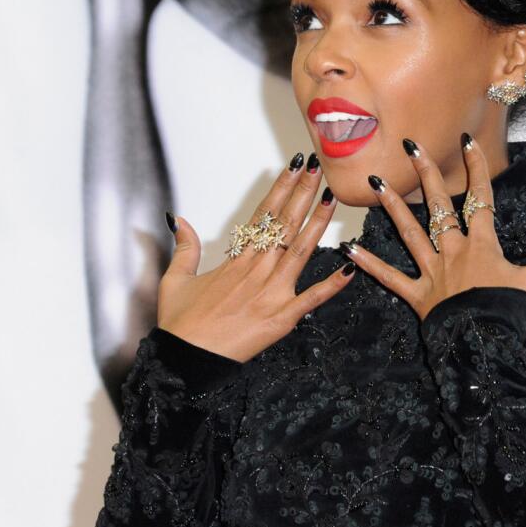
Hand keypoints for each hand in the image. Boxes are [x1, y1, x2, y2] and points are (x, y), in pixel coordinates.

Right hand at [158, 154, 357, 362]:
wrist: (184, 359)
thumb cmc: (181, 324)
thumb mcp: (175, 279)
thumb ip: (184, 247)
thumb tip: (179, 221)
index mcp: (234, 261)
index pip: (262, 215)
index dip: (280, 189)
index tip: (292, 168)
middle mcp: (255, 271)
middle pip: (284, 225)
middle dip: (302, 194)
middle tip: (317, 167)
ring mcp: (270, 294)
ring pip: (300, 252)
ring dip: (318, 224)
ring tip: (332, 198)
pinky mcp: (281, 319)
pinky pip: (311, 299)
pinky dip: (332, 285)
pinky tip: (350, 266)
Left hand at [343, 134, 525, 320]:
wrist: (482, 349)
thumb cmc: (509, 315)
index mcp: (482, 246)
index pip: (480, 199)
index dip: (476, 170)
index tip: (467, 142)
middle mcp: (453, 252)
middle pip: (439, 207)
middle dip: (426, 175)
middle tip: (411, 147)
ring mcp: (432, 273)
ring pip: (410, 234)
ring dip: (393, 208)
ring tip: (375, 183)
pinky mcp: (417, 296)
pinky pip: (390, 278)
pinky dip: (370, 265)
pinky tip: (348, 250)